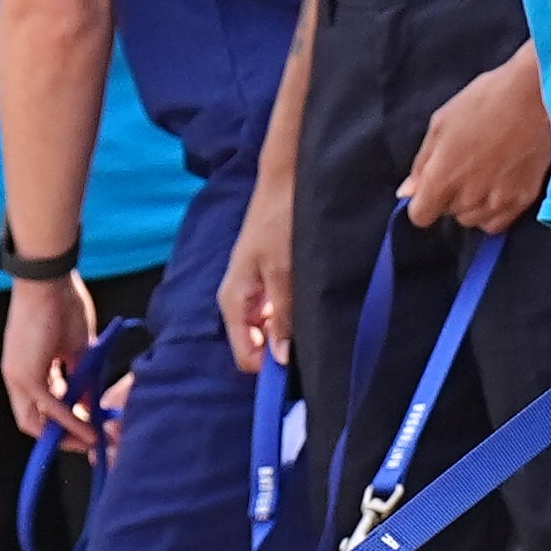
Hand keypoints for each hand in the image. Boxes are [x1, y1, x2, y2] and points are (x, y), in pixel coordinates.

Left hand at [4, 271, 100, 449]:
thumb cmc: (63, 304)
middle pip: (30, 422)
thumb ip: (81, 378)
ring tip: (90, 440)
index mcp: (25, 368)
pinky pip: (48, 406)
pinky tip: (87, 429)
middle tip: (87, 442)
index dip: (60, 423)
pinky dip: (68, 420)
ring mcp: (17, 377)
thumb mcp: (77, 350)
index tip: (85, 429)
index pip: (37, 407)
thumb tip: (91, 403)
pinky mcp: (25, 375)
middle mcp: (15, 377)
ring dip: (63, 434)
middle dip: (60, 437)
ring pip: (33, 421)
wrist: (50, 280)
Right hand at [220, 167, 295, 375]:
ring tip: (316, 324)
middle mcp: (241, 301)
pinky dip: (293, 316)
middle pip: (258, 345)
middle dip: (282, 350)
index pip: (247, 355)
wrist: (284, 181)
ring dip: (291, 332)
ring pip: (271, 330)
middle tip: (315, 345)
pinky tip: (313, 308)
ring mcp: (255, 292)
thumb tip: (281, 357)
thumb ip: (281, 314)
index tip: (302, 368)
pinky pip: (278, 312)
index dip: (271, 368)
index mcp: (234, 301)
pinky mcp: (269, 281)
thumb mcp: (283, 270)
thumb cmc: (279, 220)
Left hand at [398, 48, 550, 232]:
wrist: (536, 95)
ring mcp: (496, 201)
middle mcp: (467, 196)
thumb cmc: (485, 101)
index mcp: (441, 177)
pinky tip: (498, 187)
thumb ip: (422, 164)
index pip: (420, 215)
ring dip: (472, 203)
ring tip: (485, 172)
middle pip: (448, 213)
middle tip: (466, 164)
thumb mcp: (441, 123)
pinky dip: (493, 211)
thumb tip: (407, 192)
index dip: (423, 202)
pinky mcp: (522, 200)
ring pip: (472, 219)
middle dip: (451, 194)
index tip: (432, 188)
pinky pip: (498, 222)